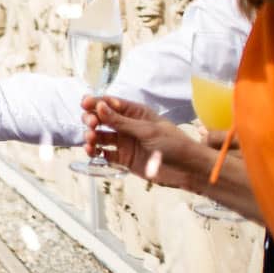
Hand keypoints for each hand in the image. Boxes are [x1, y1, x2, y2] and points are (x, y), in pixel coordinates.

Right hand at [82, 95, 217, 191]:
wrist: (189, 170)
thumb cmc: (175, 144)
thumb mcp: (147, 130)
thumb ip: (121, 121)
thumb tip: (99, 106)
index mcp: (135, 113)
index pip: (110, 103)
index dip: (95, 102)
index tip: (84, 104)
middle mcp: (127, 126)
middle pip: (101, 119)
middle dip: (92, 120)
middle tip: (92, 125)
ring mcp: (124, 142)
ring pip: (100, 136)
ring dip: (91, 136)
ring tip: (91, 140)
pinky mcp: (123, 159)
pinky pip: (104, 154)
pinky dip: (95, 152)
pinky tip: (92, 152)